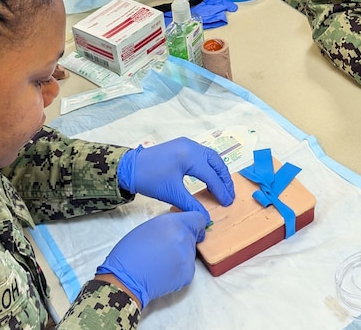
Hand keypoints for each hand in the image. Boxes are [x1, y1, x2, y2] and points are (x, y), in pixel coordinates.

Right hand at [97, 211, 205, 307]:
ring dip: (180, 254)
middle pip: (192, 236)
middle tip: (165, 248)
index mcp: (174, 224)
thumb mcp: (148, 227)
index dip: (194, 223)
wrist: (125, 280)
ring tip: (160, 262)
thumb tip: (178, 227)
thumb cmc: (130, 252)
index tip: (191, 228)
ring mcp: (188, 258)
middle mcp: (184, 238)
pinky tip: (163, 272)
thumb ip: (168, 225)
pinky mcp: (188, 274)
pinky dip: (178, 269)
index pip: (198, 219)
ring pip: (190, 252)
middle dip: (182, 240)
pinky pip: (187, 267)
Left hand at [117, 138, 235, 218]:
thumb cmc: (150, 179)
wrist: (129, 167)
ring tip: (223, 187)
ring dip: (218, 171)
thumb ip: (191, 205)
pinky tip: (210, 176)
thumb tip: (206, 218)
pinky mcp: (182, 145)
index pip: (211, 176)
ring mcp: (187, 143)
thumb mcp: (171, 194)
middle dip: (225, 179)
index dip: (221, 191)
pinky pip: (202, 154)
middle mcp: (191, 146)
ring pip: (210, 156)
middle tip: (230, 194)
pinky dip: (210, 165)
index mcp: (189, 156)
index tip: (227, 203)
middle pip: (216, 162)